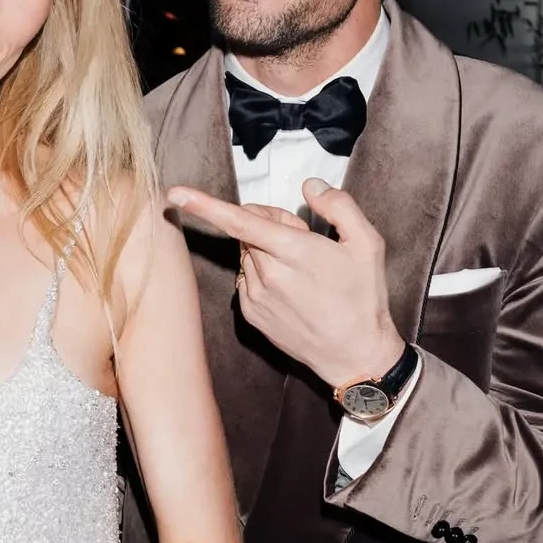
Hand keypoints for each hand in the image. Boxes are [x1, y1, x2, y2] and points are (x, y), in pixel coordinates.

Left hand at [167, 179, 403, 389]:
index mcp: (294, 252)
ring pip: (246, 254)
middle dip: (270, 223)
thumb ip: (339, 206)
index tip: (175, 193)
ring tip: (301, 268)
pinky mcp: (250, 314)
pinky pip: (245, 278)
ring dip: (265, 249)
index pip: (241, 222)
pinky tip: (290, 287)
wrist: (354, 355)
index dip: (204, 204)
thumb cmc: (363, 299)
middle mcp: (267, 274)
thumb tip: (310, 186)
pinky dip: (261, 273)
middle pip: (248, 229)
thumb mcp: (368, 244)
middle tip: (305, 239)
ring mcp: (255, 297)